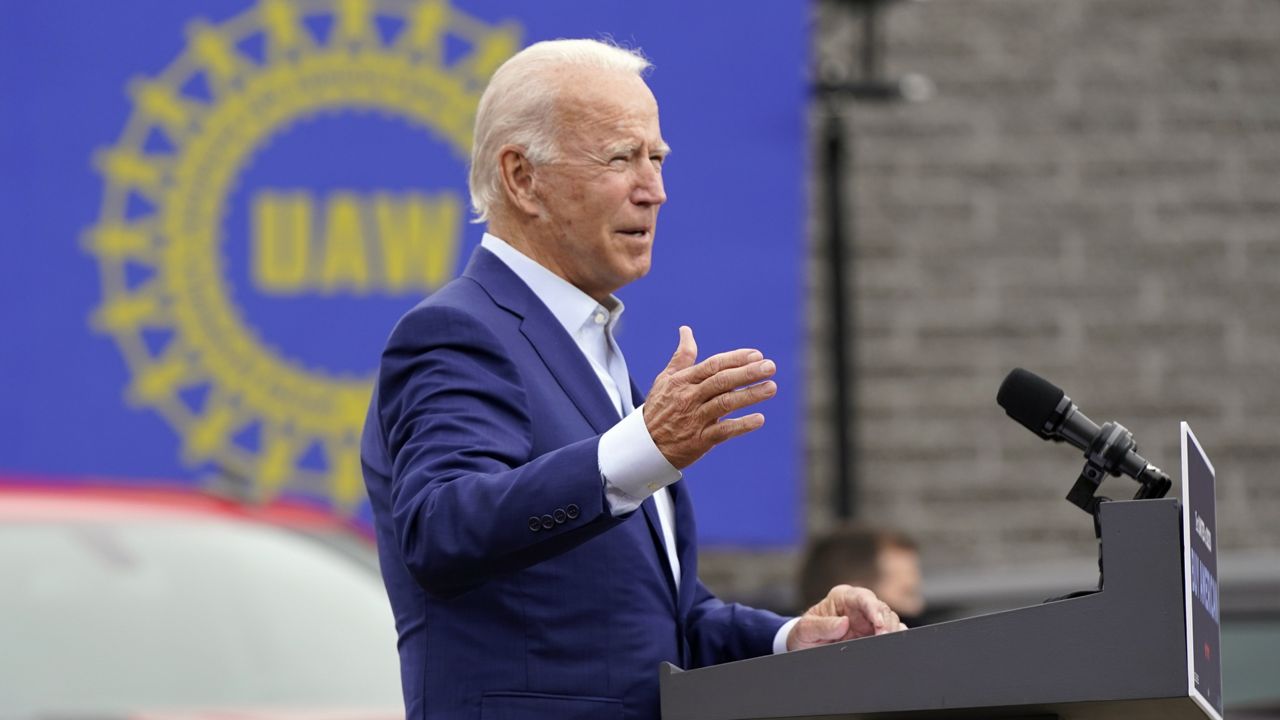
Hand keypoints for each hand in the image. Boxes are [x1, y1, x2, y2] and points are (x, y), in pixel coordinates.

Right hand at [643, 326, 776, 468]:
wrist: (645, 445)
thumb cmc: (659, 408)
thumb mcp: (666, 379)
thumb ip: (682, 356)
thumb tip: (686, 330)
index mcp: (683, 381)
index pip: (713, 365)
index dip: (735, 359)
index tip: (757, 355)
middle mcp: (689, 397)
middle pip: (721, 381)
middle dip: (747, 373)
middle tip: (771, 367)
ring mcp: (695, 419)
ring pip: (725, 404)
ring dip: (750, 395)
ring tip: (771, 387)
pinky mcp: (699, 440)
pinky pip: (723, 431)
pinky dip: (741, 425)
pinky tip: (760, 419)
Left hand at [787, 585, 905, 651]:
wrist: (805, 646)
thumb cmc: (804, 633)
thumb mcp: (806, 629)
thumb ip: (822, 626)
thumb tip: (844, 622)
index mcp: (842, 597)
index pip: (863, 597)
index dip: (873, 608)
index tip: (878, 623)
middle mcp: (858, 606)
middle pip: (881, 608)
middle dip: (886, 623)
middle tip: (884, 638)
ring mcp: (867, 620)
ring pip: (889, 620)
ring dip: (892, 631)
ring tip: (888, 644)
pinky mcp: (872, 634)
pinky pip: (889, 633)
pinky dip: (894, 639)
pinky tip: (893, 646)